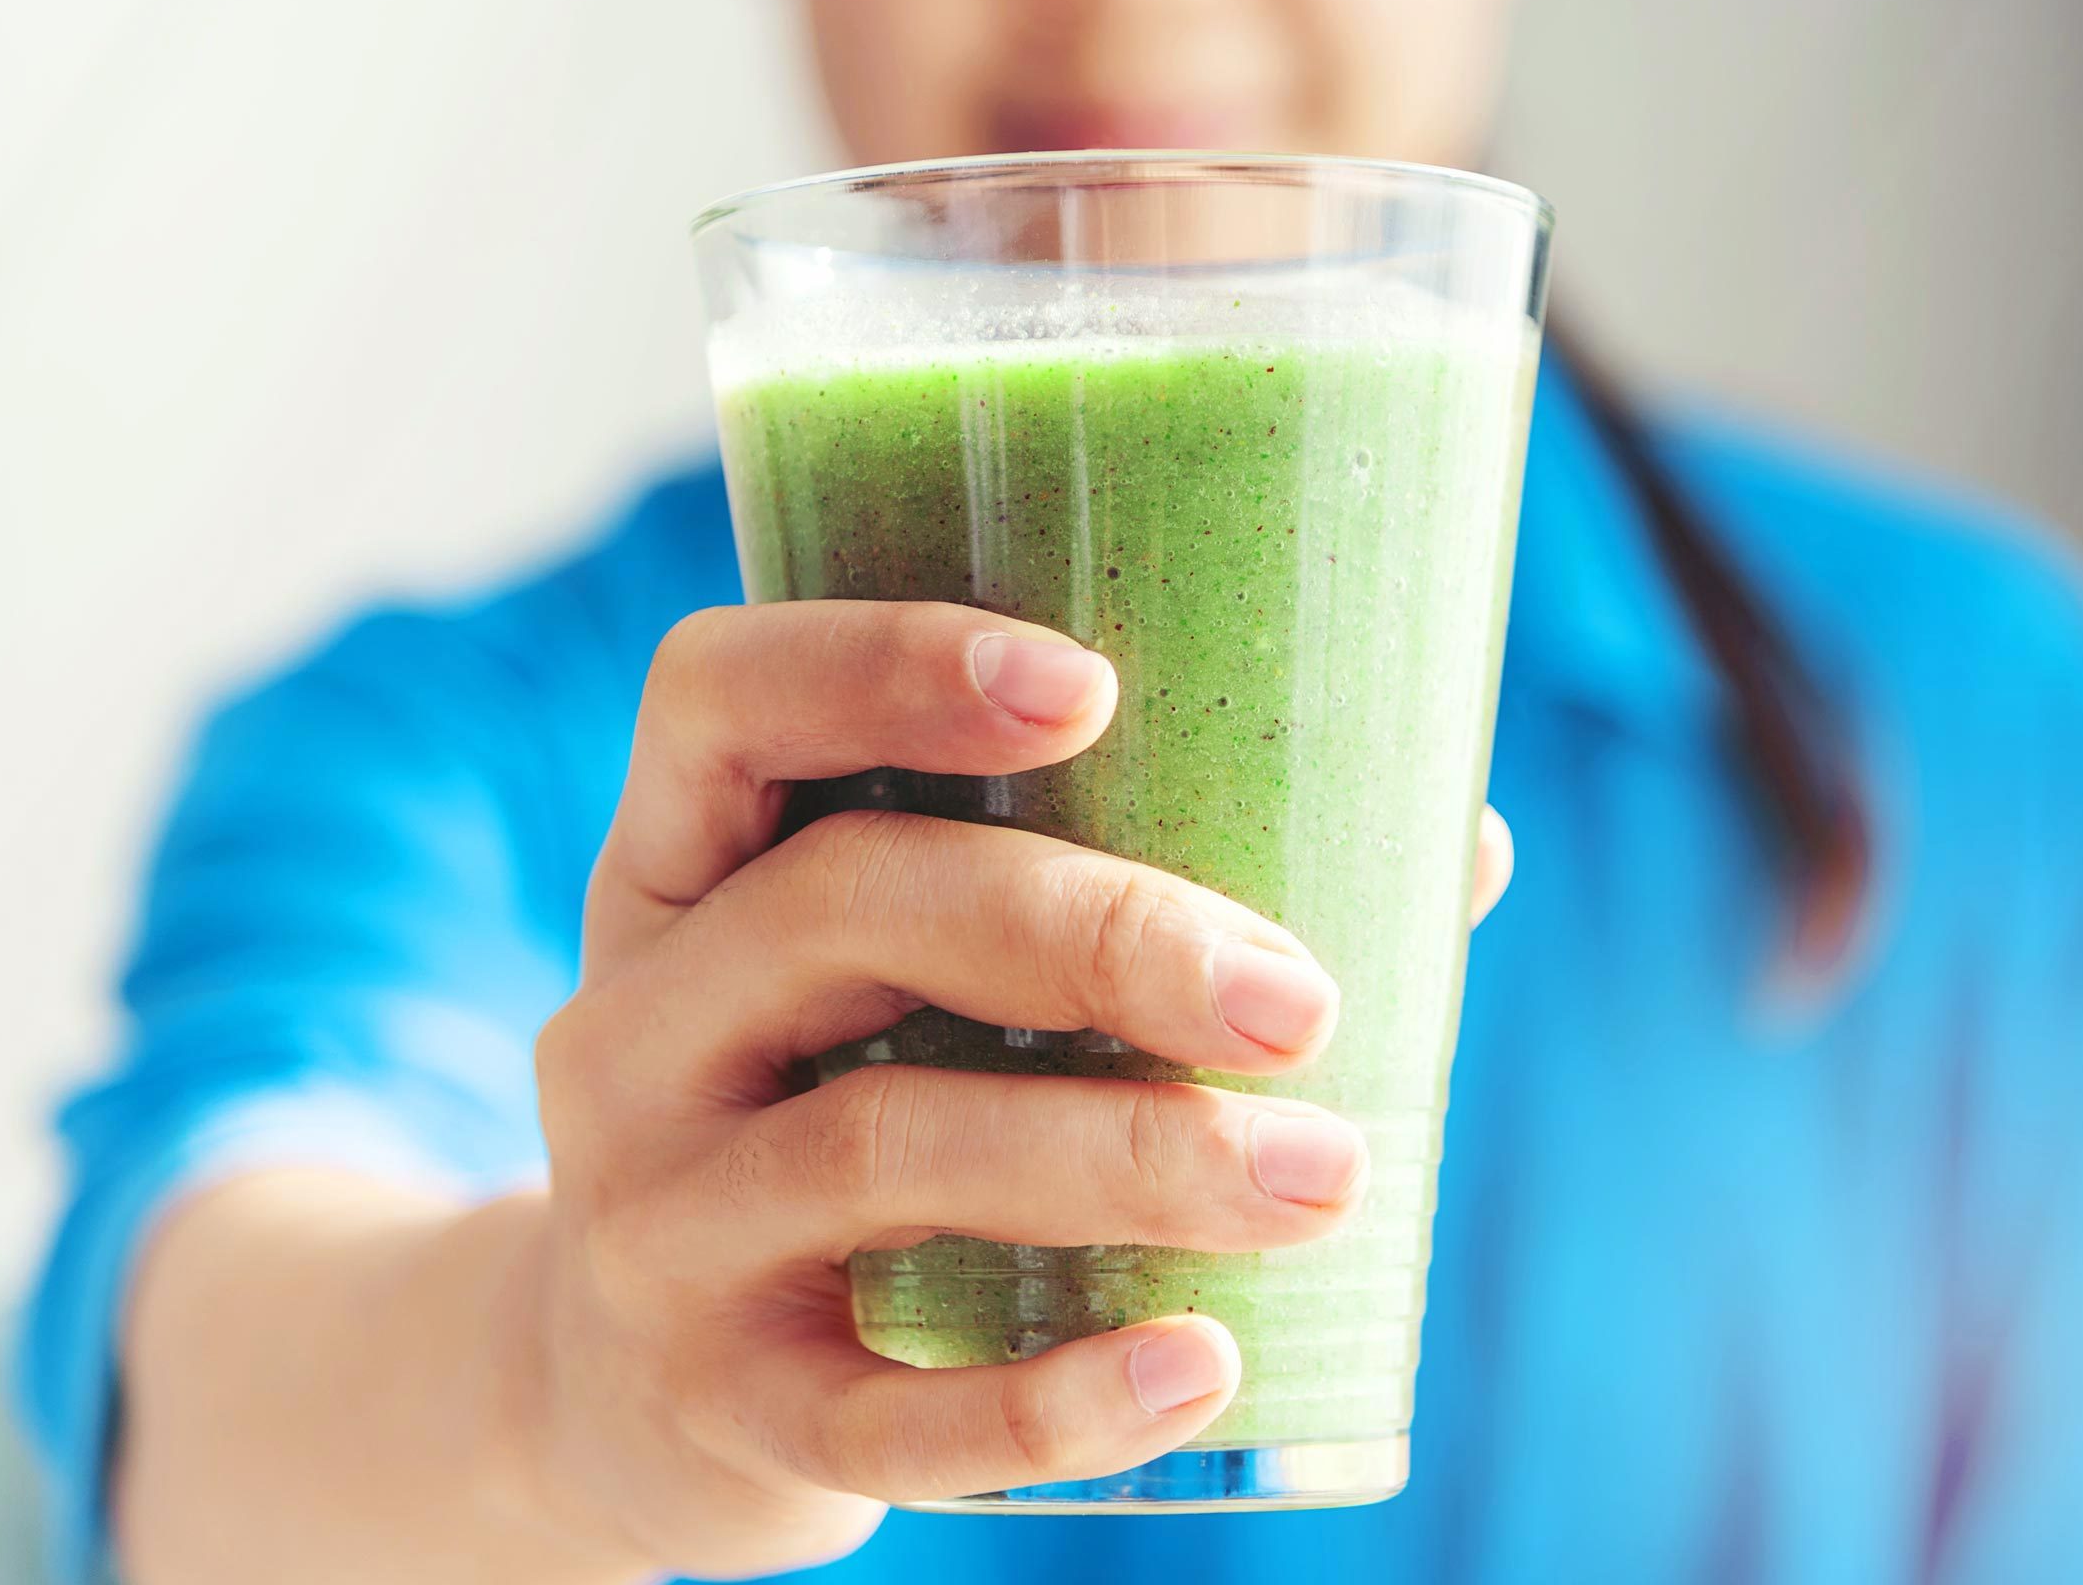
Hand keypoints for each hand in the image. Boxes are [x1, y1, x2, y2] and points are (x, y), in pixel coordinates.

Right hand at [519, 601, 1513, 1577]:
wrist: (626, 1399)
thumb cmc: (838, 1123)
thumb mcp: (894, 995)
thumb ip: (1119, 903)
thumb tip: (1456, 846)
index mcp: (684, 873)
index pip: (722, 698)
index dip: (885, 665)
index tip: (1094, 683)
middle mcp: (633, 1023)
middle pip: (842, 906)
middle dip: (1094, 932)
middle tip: (1297, 999)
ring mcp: (653, 1222)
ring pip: (877, 1148)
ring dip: (1128, 1155)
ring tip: (1327, 1177)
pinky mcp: (717, 1408)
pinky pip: (880, 1417)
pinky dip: (1057, 1400)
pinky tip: (1207, 1365)